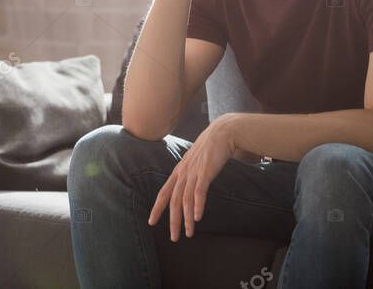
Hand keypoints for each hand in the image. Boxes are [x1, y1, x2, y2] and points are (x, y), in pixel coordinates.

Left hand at [148, 114, 239, 240]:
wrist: (221, 133)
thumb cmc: (209, 149)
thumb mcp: (194, 163)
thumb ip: (189, 174)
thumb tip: (187, 187)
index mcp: (179, 172)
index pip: (163, 192)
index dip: (157, 208)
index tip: (151, 222)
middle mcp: (183, 173)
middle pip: (173, 201)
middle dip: (173, 221)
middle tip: (174, 238)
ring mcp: (193, 172)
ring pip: (186, 200)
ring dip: (186, 219)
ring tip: (189, 233)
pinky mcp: (205, 172)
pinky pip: (199, 191)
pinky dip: (197, 205)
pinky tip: (198, 217)